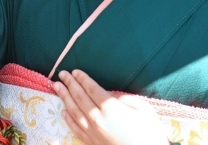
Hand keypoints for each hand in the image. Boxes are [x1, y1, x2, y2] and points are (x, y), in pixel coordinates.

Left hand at [53, 70, 168, 144]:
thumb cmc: (150, 134)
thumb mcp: (144, 110)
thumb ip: (125, 99)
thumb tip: (111, 95)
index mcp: (111, 108)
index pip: (92, 89)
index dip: (82, 79)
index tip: (75, 71)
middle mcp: (98, 119)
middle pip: (80, 98)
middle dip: (70, 84)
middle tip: (61, 73)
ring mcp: (93, 132)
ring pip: (74, 111)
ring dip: (64, 98)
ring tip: (56, 87)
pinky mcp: (91, 143)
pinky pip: (76, 129)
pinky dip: (68, 119)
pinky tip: (63, 112)